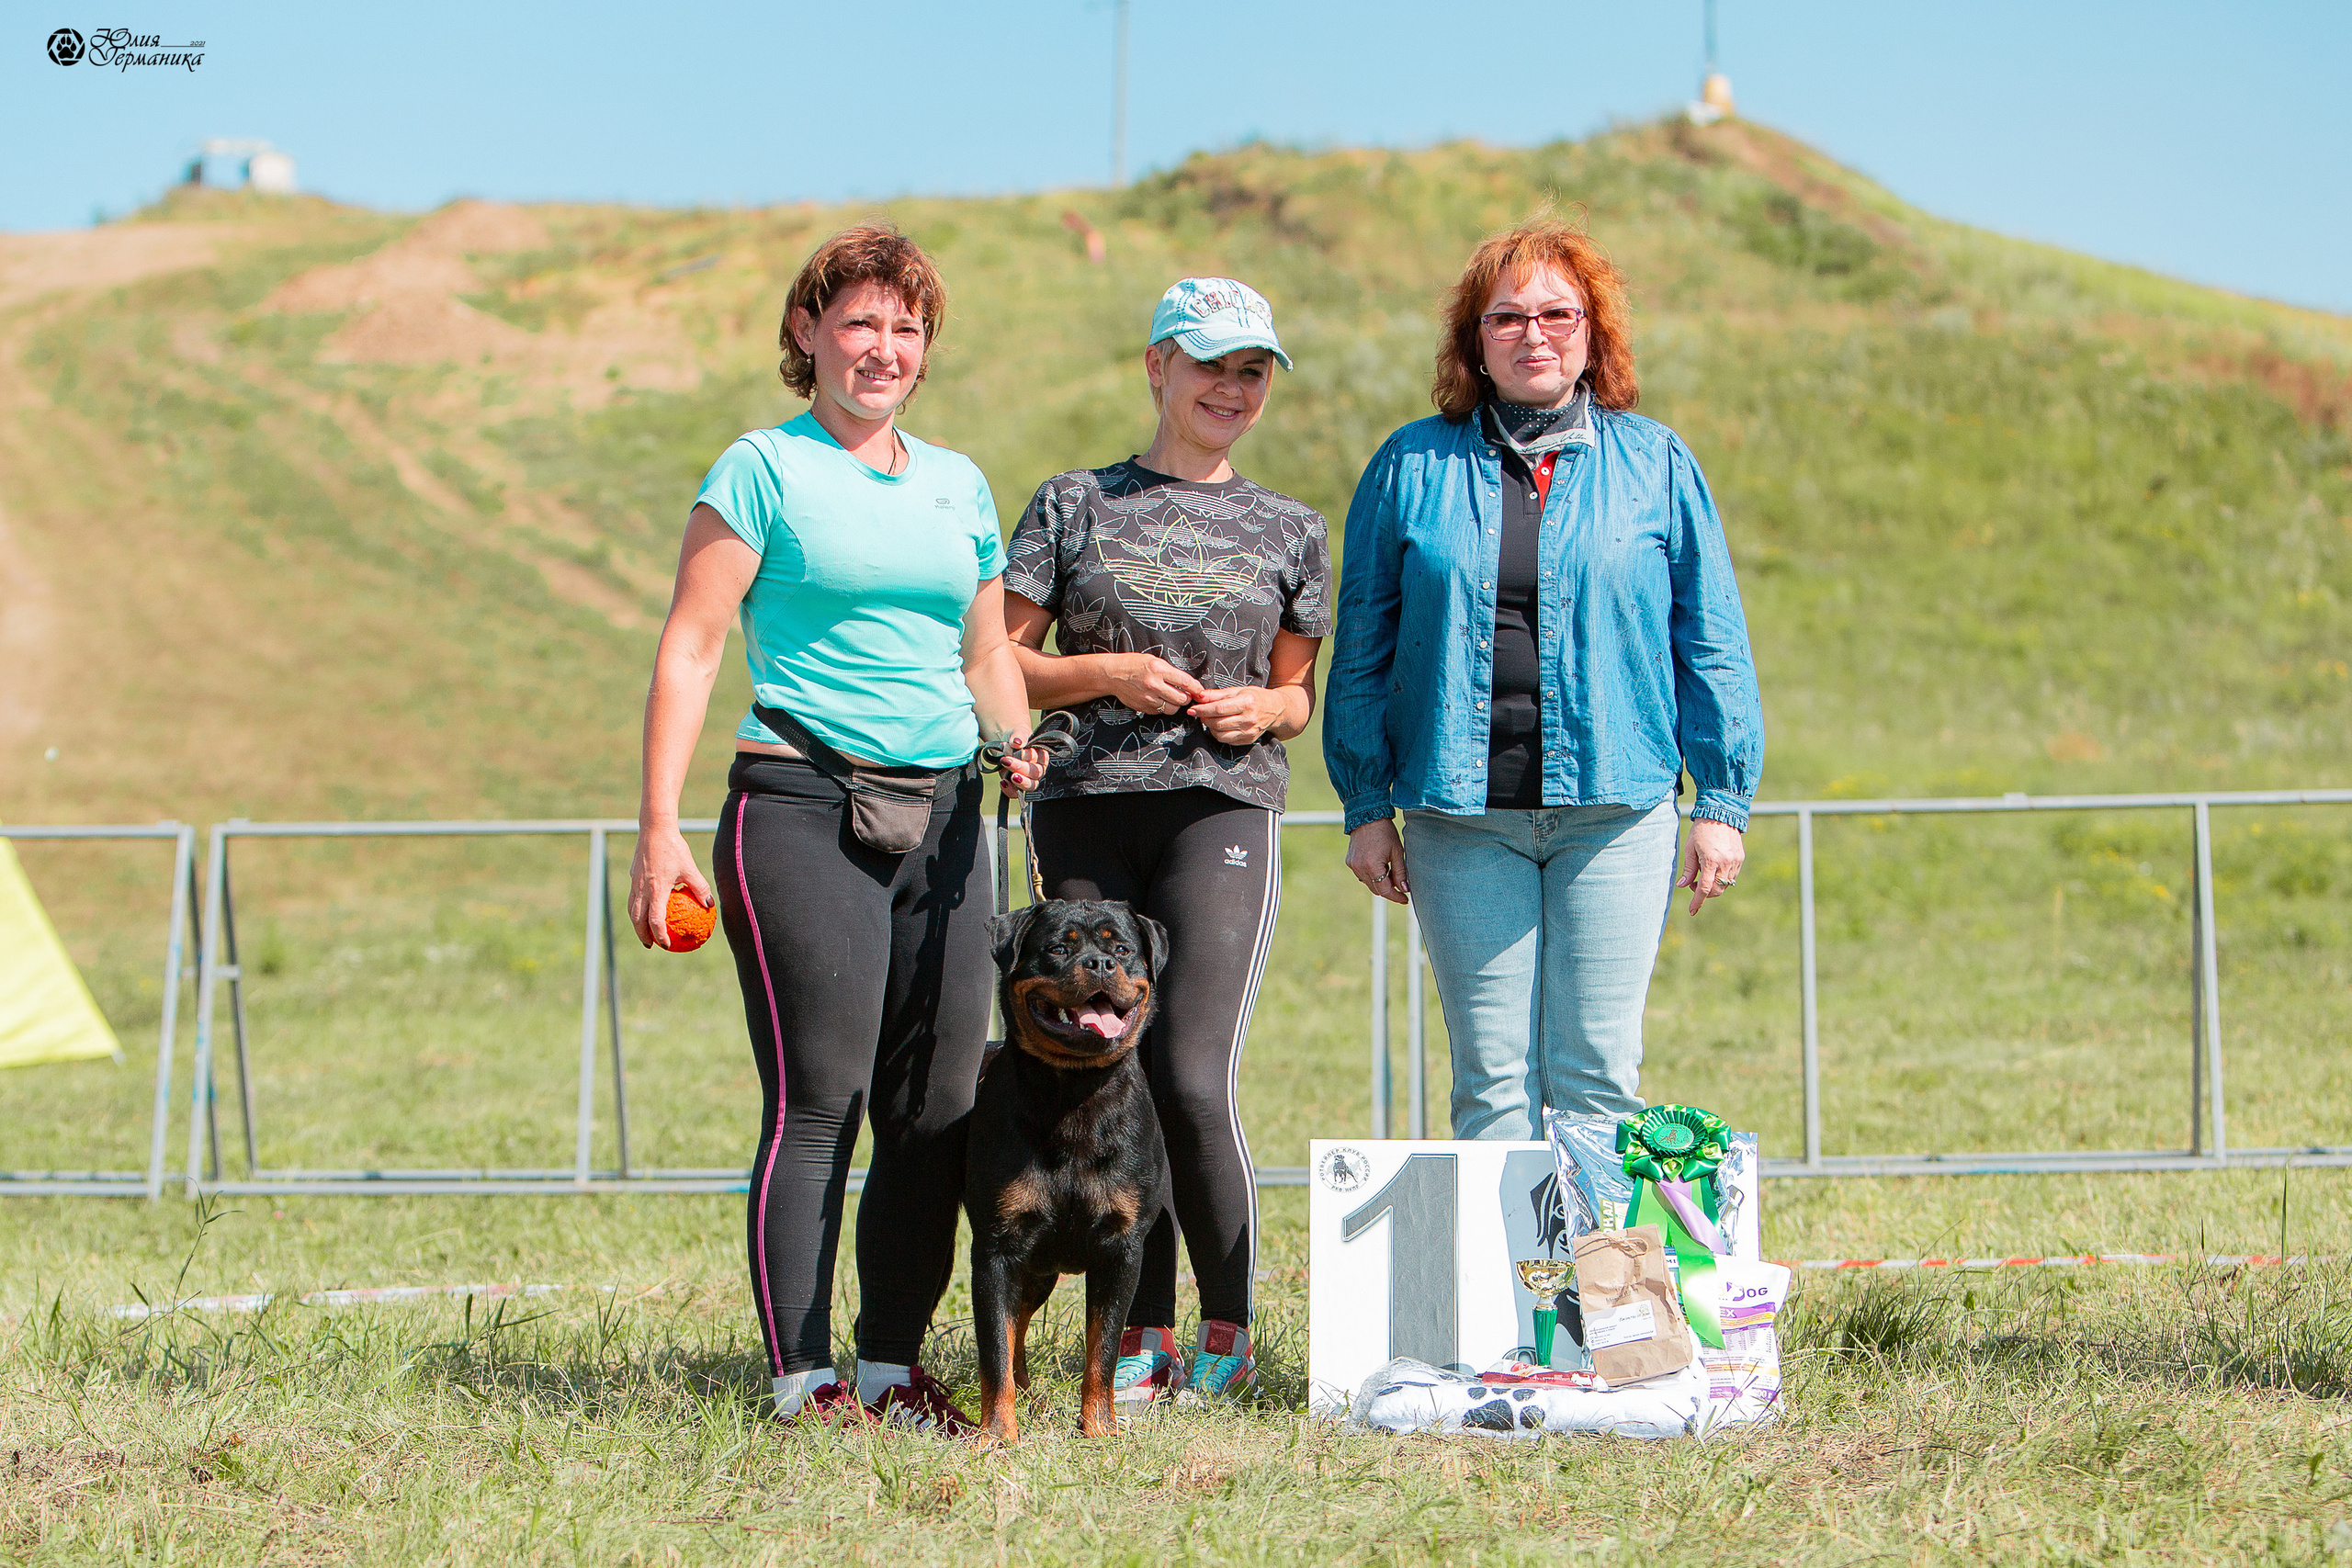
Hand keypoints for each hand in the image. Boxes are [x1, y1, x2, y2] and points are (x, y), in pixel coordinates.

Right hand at [629, 825, 712, 949]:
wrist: (654, 829)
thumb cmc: (675, 848)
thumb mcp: (690, 869)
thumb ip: (700, 888)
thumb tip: (709, 904)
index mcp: (656, 890)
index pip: (655, 920)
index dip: (660, 935)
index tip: (666, 945)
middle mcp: (642, 889)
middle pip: (637, 919)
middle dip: (643, 935)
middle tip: (650, 944)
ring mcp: (635, 882)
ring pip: (632, 909)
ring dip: (637, 923)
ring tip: (644, 931)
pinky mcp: (633, 875)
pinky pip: (633, 897)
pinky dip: (637, 908)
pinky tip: (646, 908)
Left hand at [992, 729, 1049, 796]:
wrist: (1005, 744)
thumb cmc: (1015, 738)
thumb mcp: (1018, 732)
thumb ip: (1019, 735)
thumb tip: (1017, 742)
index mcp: (1042, 756)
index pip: (1040, 759)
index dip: (1028, 756)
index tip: (1017, 749)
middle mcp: (1038, 769)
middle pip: (1035, 773)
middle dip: (1021, 768)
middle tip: (1007, 760)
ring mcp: (1028, 779)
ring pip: (1030, 785)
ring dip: (1020, 782)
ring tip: (1010, 776)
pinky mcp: (1017, 786)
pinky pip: (1017, 793)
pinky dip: (1010, 790)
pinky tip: (1003, 782)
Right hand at [1105, 654, 1204, 716]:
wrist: (1112, 674)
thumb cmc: (1134, 664)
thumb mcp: (1154, 661)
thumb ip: (1170, 672)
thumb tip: (1189, 684)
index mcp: (1159, 669)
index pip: (1185, 682)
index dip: (1196, 688)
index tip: (1200, 691)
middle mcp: (1154, 684)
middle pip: (1182, 699)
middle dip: (1187, 697)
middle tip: (1185, 694)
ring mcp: (1148, 698)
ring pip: (1173, 708)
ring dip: (1176, 704)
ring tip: (1173, 697)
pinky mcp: (1143, 707)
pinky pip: (1160, 711)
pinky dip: (1164, 707)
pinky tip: (1160, 700)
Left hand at [1187, 686, 1285, 744]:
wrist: (1275, 709)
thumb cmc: (1255, 696)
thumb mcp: (1238, 690)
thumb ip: (1218, 694)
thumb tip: (1200, 696)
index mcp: (1247, 703)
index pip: (1219, 708)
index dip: (1203, 710)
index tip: (1192, 709)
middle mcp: (1249, 719)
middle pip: (1218, 723)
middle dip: (1205, 718)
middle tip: (1199, 713)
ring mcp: (1249, 731)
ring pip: (1221, 734)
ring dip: (1210, 727)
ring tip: (1209, 719)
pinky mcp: (1248, 740)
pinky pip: (1227, 740)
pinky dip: (1218, 734)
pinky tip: (1218, 726)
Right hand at [1346, 818, 1410, 903]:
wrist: (1367, 817)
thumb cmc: (1385, 832)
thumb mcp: (1397, 852)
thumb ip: (1401, 873)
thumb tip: (1405, 889)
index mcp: (1372, 866)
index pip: (1385, 890)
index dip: (1396, 897)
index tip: (1405, 899)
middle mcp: (1359, 868)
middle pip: (1376, 889)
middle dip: (1389, 890)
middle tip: (1401, 885)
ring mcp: (1353, 866)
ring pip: (1369, 883)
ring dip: (1380, 882)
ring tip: (1390, 870)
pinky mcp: (1350, 862)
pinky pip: (1362, 875)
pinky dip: (1372, 875)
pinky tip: (1379, 865)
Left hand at [1678, 818, 1745, 915]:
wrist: (1721, 814)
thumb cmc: (1701, 830)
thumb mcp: (1690, 848)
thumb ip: (1689, 869)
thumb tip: (1683, 885)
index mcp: (1711, 860)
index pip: (1705, 888)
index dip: (1698, 901)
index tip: (1692, 910)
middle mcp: (1726, 863)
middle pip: (1717, 890)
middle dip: (1705, 893)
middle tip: (1694, 883)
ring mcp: (1735, 861)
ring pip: (1725, 885)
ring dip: (1714, 885)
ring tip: (1703, 873)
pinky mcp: (1740, 858)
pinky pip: (1732, 876)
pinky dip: (1722, 878)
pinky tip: (1714, 868)